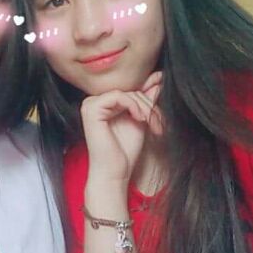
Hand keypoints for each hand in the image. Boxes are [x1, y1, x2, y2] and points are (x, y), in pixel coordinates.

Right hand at [80, 71, 163, 188]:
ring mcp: (90, 104)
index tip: (162, 97)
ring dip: (145, 107)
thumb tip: (157, 79)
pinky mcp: (91, 109)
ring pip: (127, 92)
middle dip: (150, 105)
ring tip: (153, 124)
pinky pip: (118, 96)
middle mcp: (94, 101)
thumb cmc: (125, 151)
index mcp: (104, 104)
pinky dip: (134, 106)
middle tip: (159, 122)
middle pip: (130, 90)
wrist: (115, 173)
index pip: (130, 89)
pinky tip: (140, 119)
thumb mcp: (141, 121)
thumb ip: (146, 101)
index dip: (149, 92)